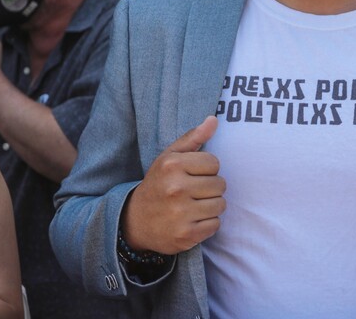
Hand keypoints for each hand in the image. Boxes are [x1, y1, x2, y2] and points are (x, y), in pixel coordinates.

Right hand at [122, 116, 224, 254]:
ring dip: (211, 206)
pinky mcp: (186, 235)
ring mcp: (180, 214)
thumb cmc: (158, 183)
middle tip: (193, 192)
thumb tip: (214, 120)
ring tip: (193, 205)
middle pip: (220, 184)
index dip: (207, 169)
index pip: (214, 163)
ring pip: (221, 205)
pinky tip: (192, 220)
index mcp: (172, 165)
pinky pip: (215, 224)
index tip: (192, 175)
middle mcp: (175, 188)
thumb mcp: (169, 157)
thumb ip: (193, 137)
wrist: (135, 221)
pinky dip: (208, 223)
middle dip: (211, 188)